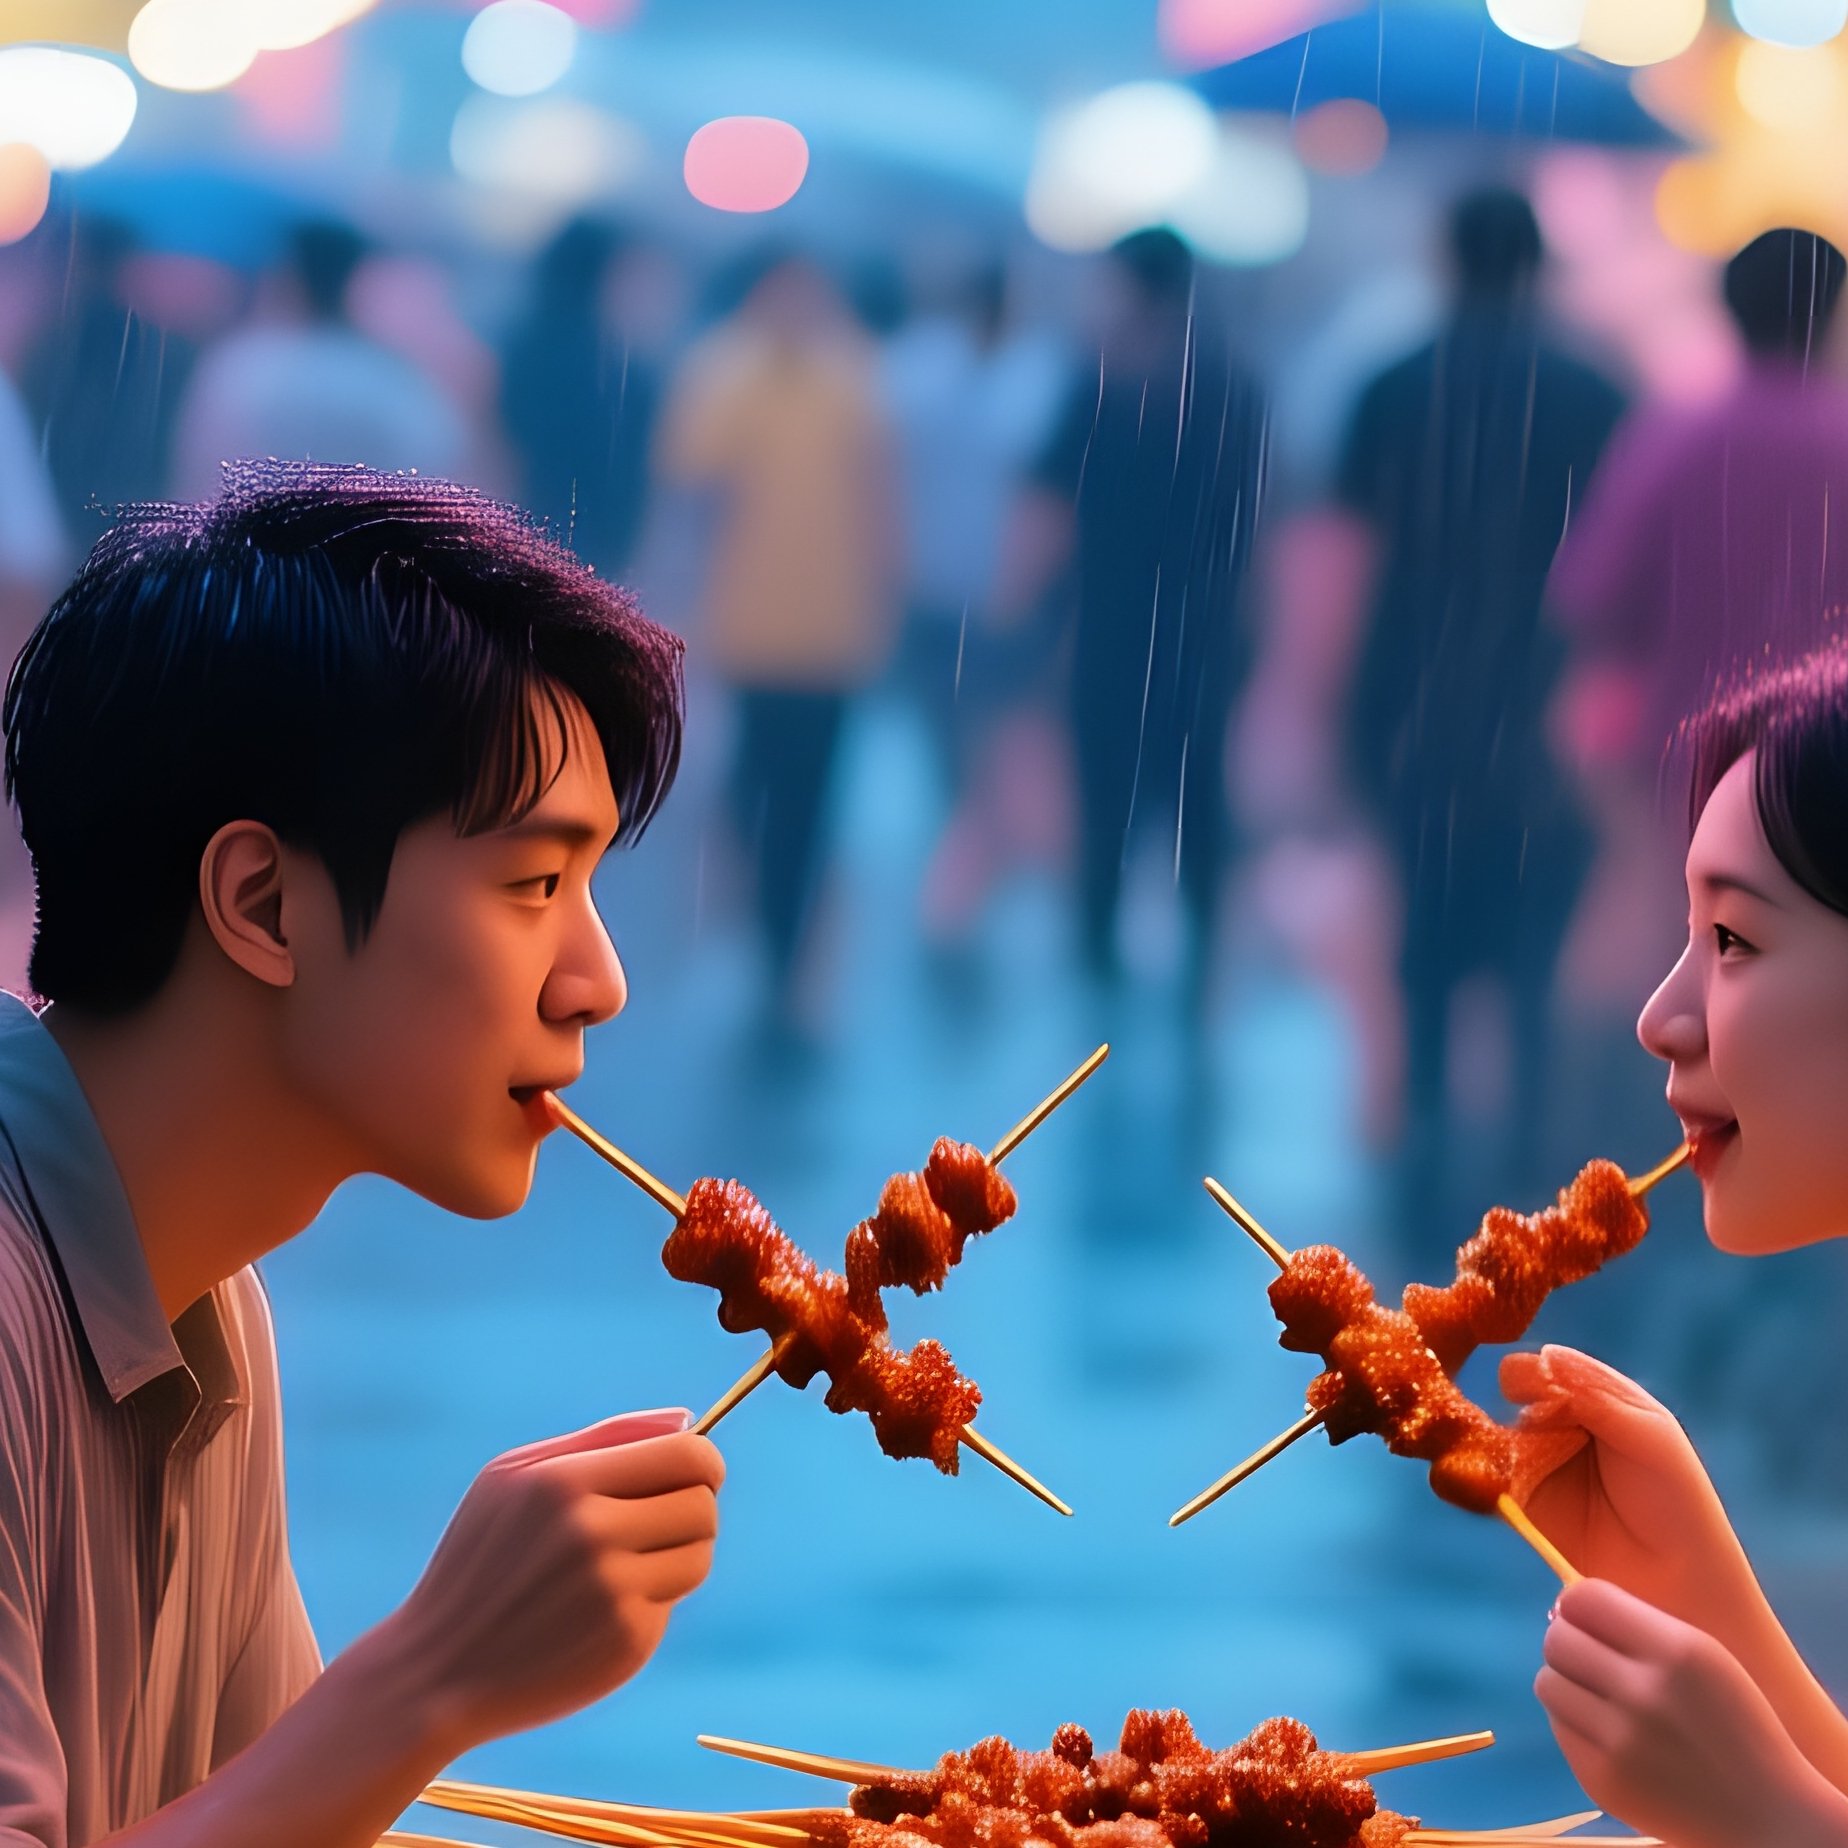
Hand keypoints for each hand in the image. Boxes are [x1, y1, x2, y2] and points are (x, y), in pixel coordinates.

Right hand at [381, 1407, 723, 1750]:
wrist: (437, 1671)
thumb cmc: (480, 1560)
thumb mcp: (513, 1477)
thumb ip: (605, 1437)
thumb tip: (687, 1420)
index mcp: (563, 1482)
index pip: (688, 1454)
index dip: (701, 1461)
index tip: (690, 1474)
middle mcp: (591, 1533)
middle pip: (703, 1503)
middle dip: (692, 1506)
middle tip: (653, 1522)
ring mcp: (611, 1591)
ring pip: (700, 1553)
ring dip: (679, 1554)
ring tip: (627, 1563)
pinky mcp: (626, 1641)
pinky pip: (673, 1601)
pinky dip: (650, 1600)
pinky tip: (601, 1609)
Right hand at [1499, 1345, 1753, 1624]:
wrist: (1674, 1583)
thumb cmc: (1674, 1500)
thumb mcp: (1648, 1434)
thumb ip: (1596, 1395)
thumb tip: (1542, 1355)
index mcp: (1595, 1398)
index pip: (1549, 1368)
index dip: (1535, 1373)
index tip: (1528, 1386)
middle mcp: (1559, 1423)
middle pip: (1513, 1397)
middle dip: (1505, 1404)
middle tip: (1511, 1419)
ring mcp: (1533, 1462)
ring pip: (1490, 1431)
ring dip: (1481, 1434)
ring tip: (1494, 1451)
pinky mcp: (1514, 1502)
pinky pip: (1479, 1476)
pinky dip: (1469, 1470)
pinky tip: (1474, 1472)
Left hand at [1537, 1579, 1847, 1847]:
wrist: (1765, 1814)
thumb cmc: (1734, 1724)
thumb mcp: (1704, 1655)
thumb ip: (1638, 1625)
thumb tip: (1564, 1606)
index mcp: (1676, 1651)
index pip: (1583, 1599)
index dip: (1578, 1604)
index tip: (1590, 1619)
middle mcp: (1643, 1693)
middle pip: (1557, 1639)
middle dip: (1569, 1642)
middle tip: (1592, 1659)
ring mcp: (1618, 1741)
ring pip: (1547, 1682)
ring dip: (1567, 1683)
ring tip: (1600, 1697)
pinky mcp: (1601, 1779)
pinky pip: (1559, 1727)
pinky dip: (1575, 1722)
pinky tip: (1608, 1732)